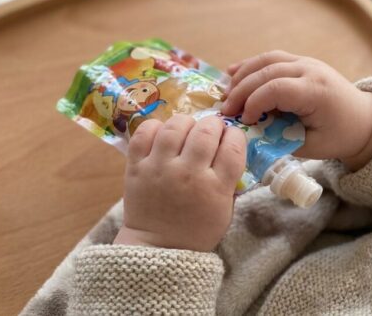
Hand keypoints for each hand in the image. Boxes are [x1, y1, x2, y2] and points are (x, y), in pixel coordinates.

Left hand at [114, 114, 245, 251]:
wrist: (158, 248)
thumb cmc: (196, 230)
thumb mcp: (225, 210)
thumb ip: (229, 180)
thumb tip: (228, 148)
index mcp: (216, 187)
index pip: (233, 146)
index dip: (234, 135)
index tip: (229, 137)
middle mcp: (189, 173)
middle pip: (207, 131)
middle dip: (213, 125)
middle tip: (209, 132)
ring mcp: (160, 168)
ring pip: (176, 126)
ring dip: (186, 122)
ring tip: (186, 130)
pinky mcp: (136, 167)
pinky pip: (144, 133)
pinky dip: (155, 127)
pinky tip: (162, 134)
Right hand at [222, 50, 371, 169]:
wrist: (362, 118)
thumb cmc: (338, 135)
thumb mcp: (310, 147)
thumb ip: (279, 140)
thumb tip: (250, 134)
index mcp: (316, 91)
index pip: (276, 89)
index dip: (253, 103)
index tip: (243, 121)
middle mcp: (310, 70)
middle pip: (266, 71)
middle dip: (241, 90)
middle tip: (225, 110)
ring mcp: (305, 62)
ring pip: (266, 60)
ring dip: (242, 76)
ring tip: (226, 93)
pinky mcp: (299, 62)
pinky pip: (271, 58)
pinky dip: (250, 66)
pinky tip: (233, 73)